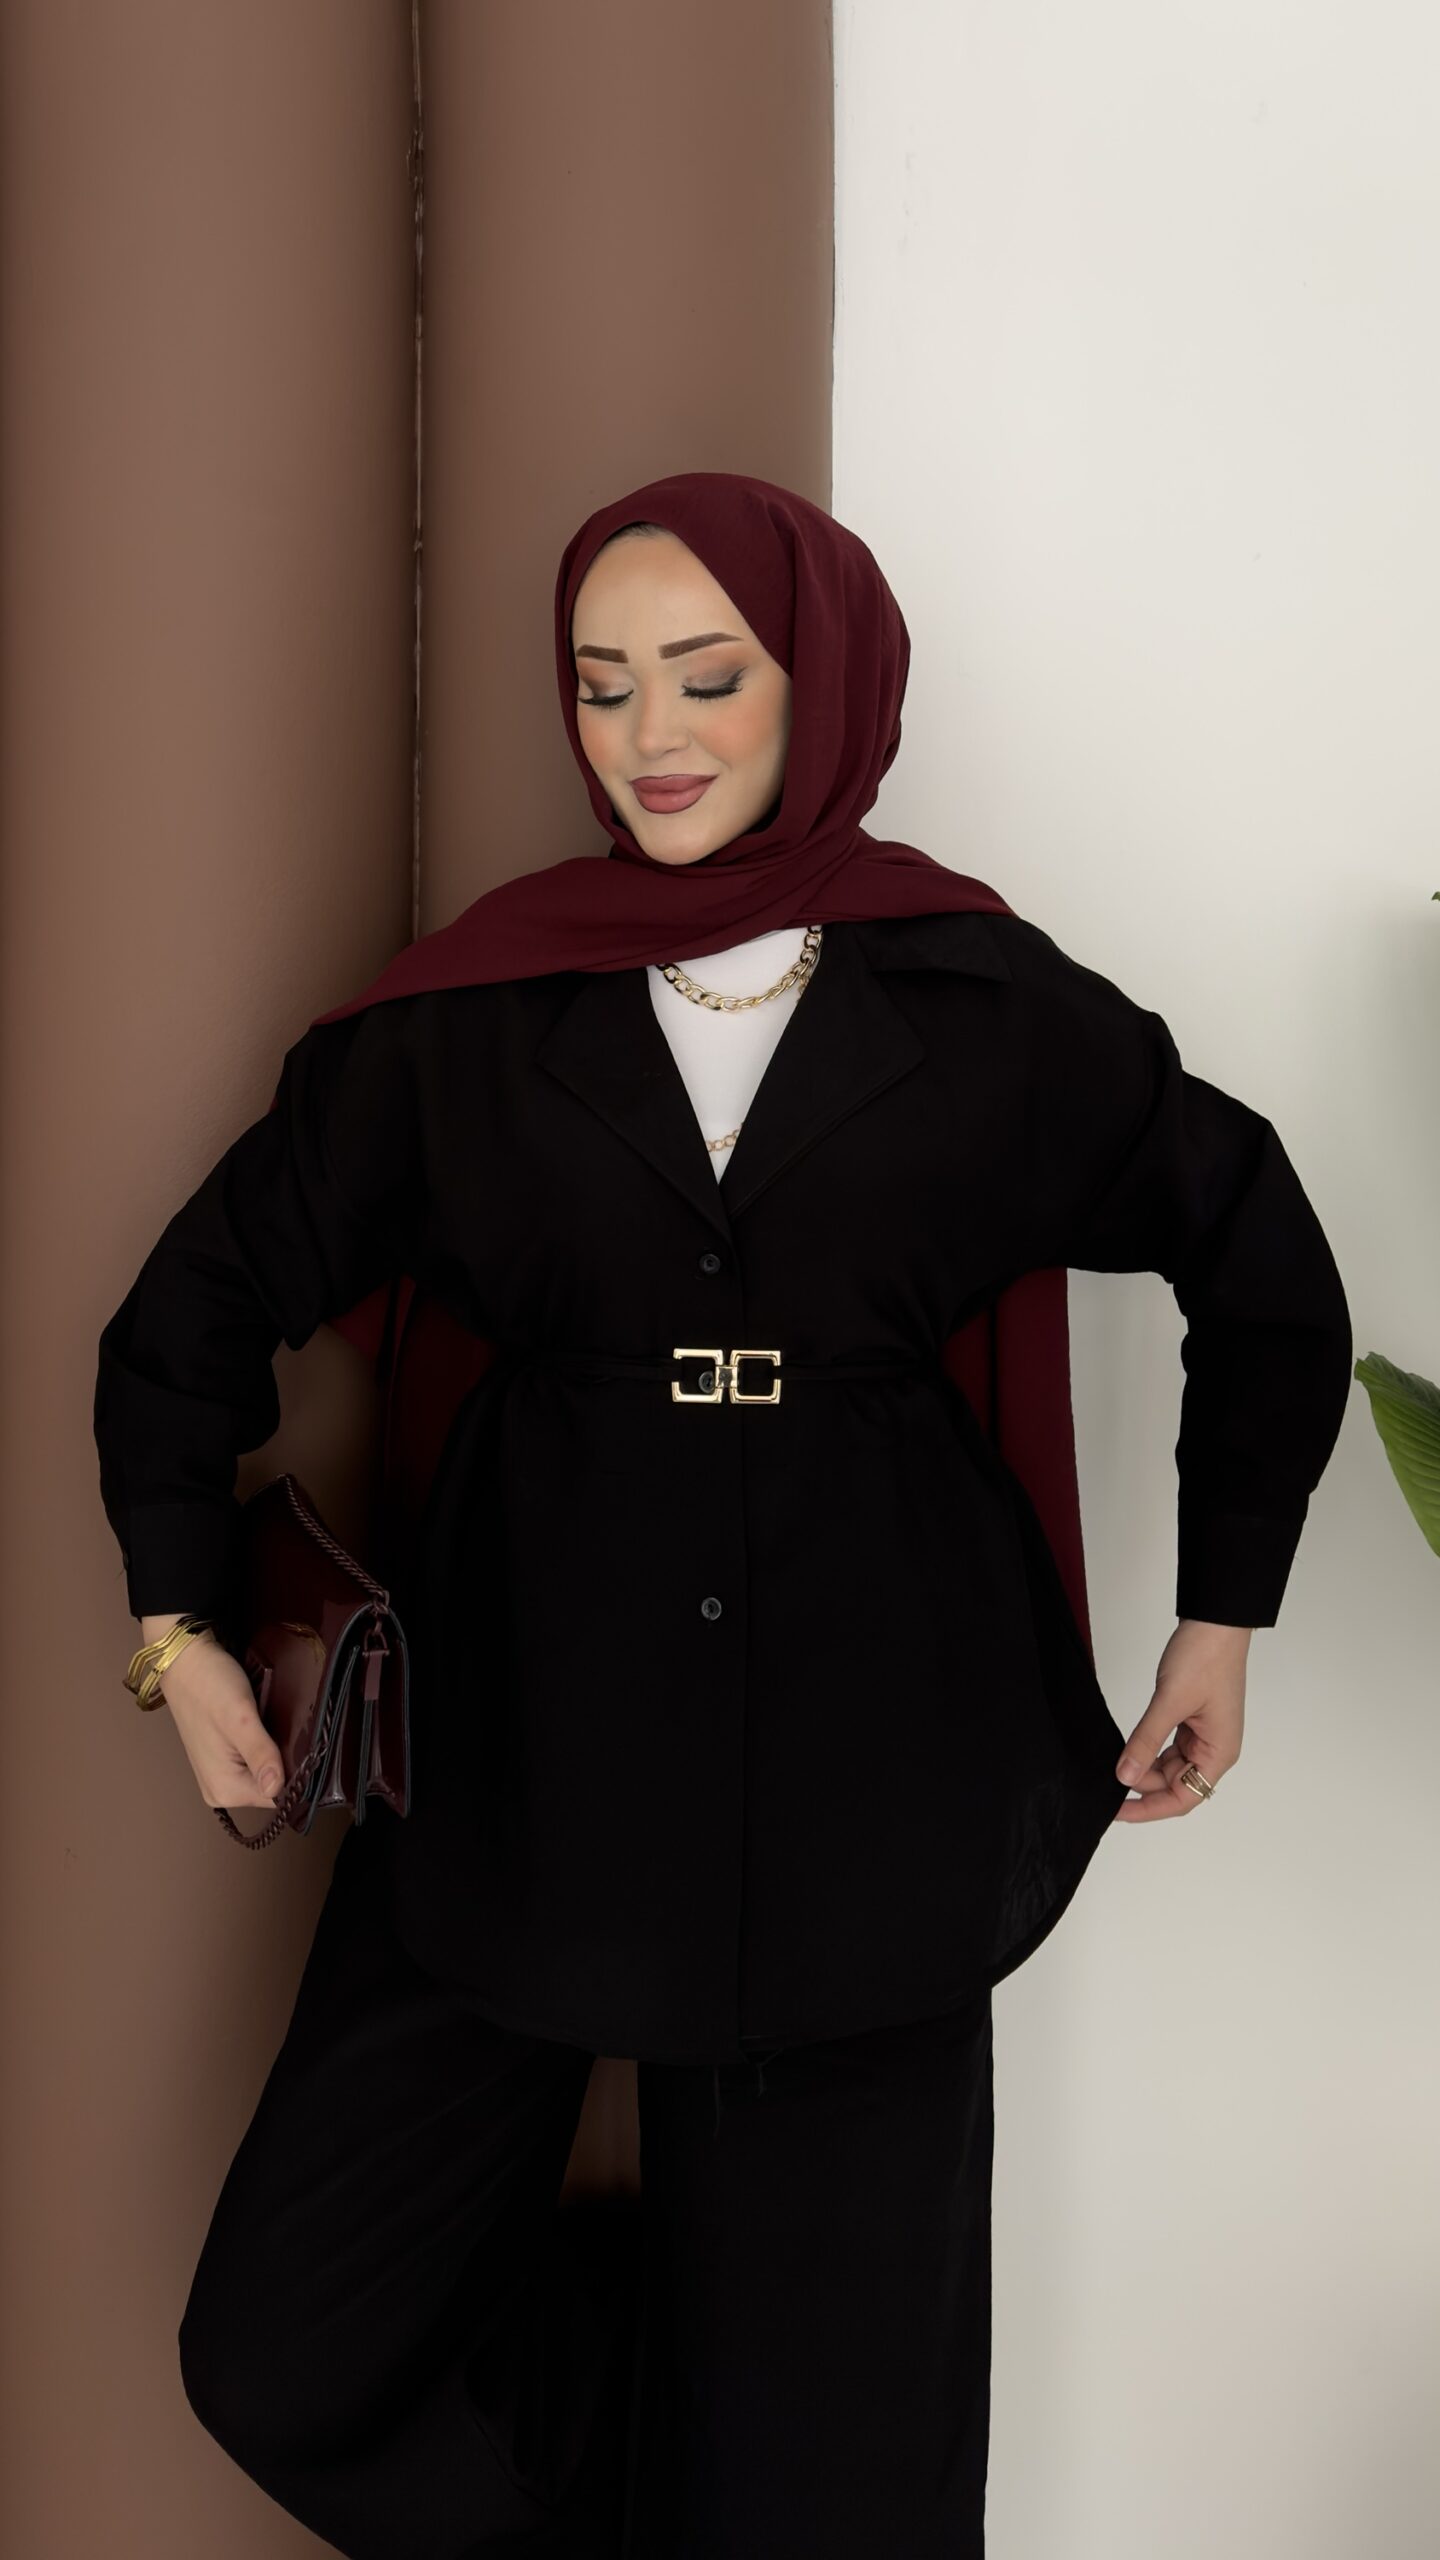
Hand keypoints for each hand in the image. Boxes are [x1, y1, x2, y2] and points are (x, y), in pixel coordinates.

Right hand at [144, 1624, 284, 1810]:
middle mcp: (220, 1791)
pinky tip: (268, 1728)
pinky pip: (254, 1762)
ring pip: (265, 1773)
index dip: (295, 1775)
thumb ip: (260, 1754)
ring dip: (276, 1753)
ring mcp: (220, 1776)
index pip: (277, 1798)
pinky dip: (265, 1747)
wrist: (186, 1661)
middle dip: (285, 1763)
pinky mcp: (222, 1759)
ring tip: (278, 1726)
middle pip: (272, 1788)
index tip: (303, 1748)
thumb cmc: (210, 1686)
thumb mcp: (240, 1718)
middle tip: (289, 1730)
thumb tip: (277, 1789)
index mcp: (224, 1789)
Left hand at [1111, 1618, 1249, 1823]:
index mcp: (1219, 1754)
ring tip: (1113, 1766)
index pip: (1184, 1799)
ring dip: (1143, 1768)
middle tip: (1105, 1784)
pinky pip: (1167, 1747)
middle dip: (1141, 1786)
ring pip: (1168, 1767)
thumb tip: (1125, 1776)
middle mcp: (1214, 1750)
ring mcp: (1203, 1735)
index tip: (1118, 1812)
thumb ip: (1146, 1741)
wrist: (1215, 1622)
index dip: (1149, 1809)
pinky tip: (1127, 1750)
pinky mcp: (1191, 1720)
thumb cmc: (1206, 1658)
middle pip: (1174, 1785)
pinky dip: (1147, 1750)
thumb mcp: (1170, 1702)